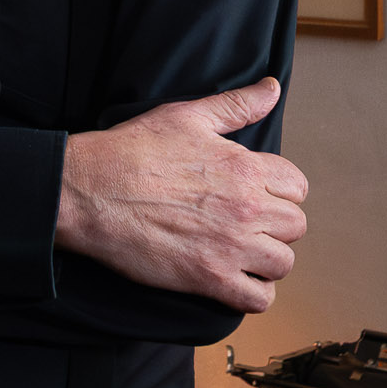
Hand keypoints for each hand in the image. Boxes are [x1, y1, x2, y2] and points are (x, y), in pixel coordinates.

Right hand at [54, 78, 304, 313]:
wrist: (90, 191)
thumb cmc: (132, 151)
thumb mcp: (186, 116)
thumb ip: (236, 105)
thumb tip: (272, 88)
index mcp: (244, 167)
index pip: (296, 187)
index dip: (278, 190)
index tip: (256, 194)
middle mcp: (246, 207)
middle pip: (295, 226)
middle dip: (275, 225)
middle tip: (245, 223)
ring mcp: (230, 246)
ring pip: (283, 264)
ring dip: (267, 260)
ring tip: (242, 252)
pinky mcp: (209, 278)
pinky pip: (259, 299)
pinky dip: (254, 293)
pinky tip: (236, 280)